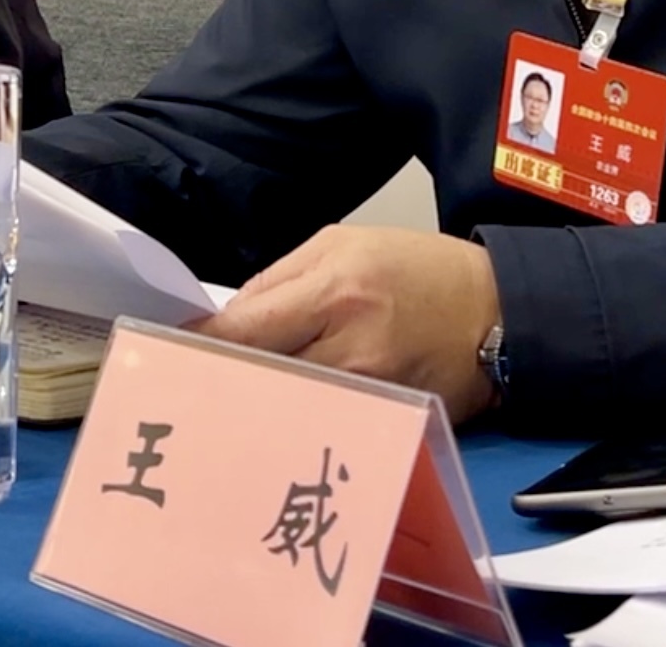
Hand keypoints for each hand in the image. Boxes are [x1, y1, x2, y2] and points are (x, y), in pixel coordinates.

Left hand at [195, 227, 502, 421]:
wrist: (496, 312)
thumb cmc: (419, 268)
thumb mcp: (344, 243)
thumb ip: (278, 280)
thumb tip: (226, 322)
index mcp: (335, 292)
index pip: (243, 331)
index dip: (197, 346)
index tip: (168, 353)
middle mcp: (349, 350)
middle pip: (257, 377)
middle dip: (218, 379)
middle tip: (183, 384)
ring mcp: (368, 395)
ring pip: (283, 408)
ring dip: (250, 404)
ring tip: (221, 403)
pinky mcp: (384, 423)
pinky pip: (321, 423)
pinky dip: (293, 419)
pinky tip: (273, 418)